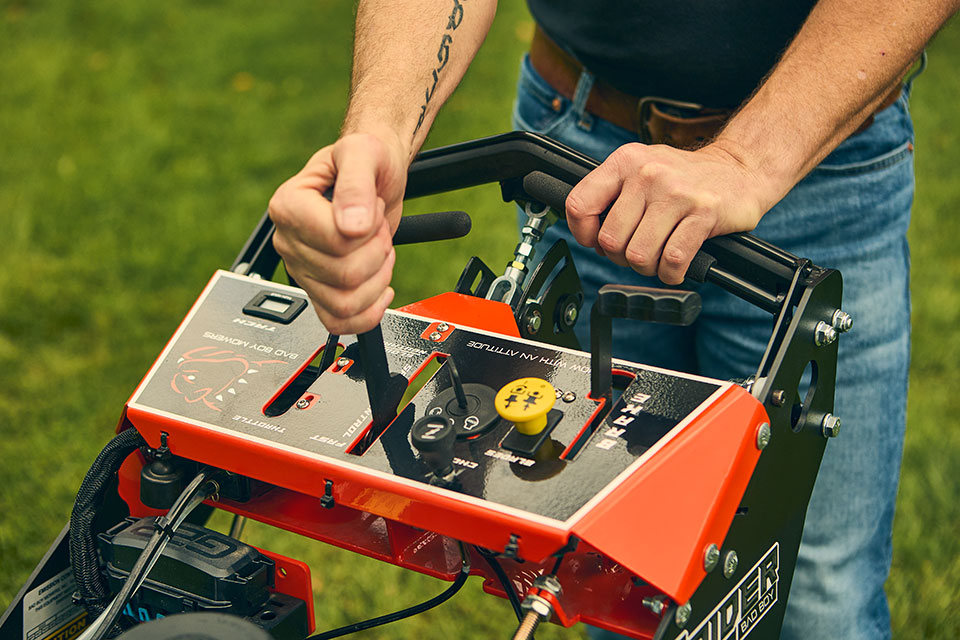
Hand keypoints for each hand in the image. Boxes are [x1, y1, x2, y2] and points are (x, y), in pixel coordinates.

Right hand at [268, 132, 407, 333]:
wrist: (375, 174)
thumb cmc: (366, 159)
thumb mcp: (363, 153)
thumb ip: (356, 184)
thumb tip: (352, 226)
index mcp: (289, 206)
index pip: (334, 242)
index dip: (367, 228)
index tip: (370, 206)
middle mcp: (289, 240)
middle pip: (343, 275)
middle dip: (377, 250)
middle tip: (377, 227)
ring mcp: (303, 269)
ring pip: (344, 303)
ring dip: (377, 279)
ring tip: (379, 249)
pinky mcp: (319, 290)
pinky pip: (337, 321)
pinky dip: (367, 313)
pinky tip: (380, 288)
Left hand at [565, 142, 771, 283]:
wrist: (740, 169)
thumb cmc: (685, 178)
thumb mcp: (642, 170)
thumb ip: (612, 196)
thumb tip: (589, 236)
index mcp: (626, 161)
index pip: (579, 204)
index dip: (583, 233)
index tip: (596, 241)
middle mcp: (648, 173)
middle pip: (610, 240)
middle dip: (621, 257)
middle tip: (638, 251)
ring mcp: (676, 193)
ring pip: (638, 255)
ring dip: (647, 267)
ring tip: (659, 257)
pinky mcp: (704, 212)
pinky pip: (672, 260)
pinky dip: (671, 273)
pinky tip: (676, 266)